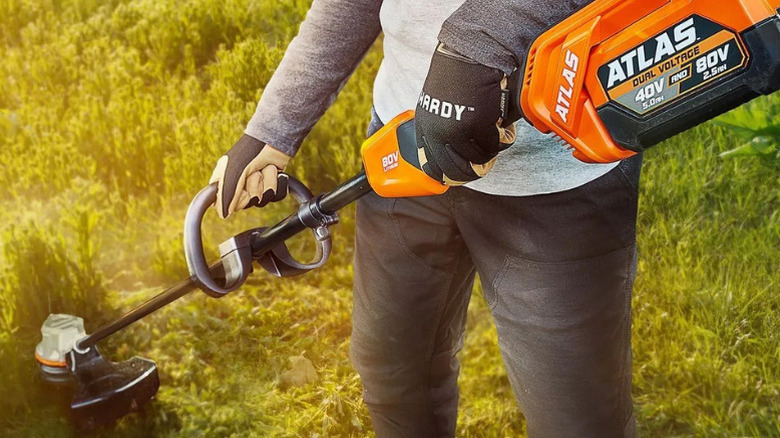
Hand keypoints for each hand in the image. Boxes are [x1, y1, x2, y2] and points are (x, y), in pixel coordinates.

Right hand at [210, 134, 291, 218]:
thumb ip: (227, 195)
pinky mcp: (271, 183)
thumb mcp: (234, 173)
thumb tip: (223, 215)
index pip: (224, 202)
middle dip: (253, 189)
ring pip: (261, 200)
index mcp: (224, 178)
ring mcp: (256, 183)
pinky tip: (273, 170)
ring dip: (265, 183)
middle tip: (254, 174)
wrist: (274, 139)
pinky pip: (275, 195)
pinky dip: (275, 182)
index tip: (241, 189)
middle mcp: (239, 183)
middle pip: (245, 203)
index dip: (235, 200)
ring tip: (263, 168)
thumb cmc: (250, 152)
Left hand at [416, 43, 515, 184]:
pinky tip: (503, 128)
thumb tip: (453, 151)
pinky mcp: (477, 126)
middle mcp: (437, 134)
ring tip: (496, 137)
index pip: (431, 167)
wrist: (468, 55)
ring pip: (478, 159)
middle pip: (456, 169)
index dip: (449, 174)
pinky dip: (501, 139)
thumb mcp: (436, 104)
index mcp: (424, 129)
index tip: (462, 174)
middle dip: (473, 170)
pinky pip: (493, 145)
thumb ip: (439, 126)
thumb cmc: (455, 75)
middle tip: (485, 164)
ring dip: (490, 152)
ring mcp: (457, 132)